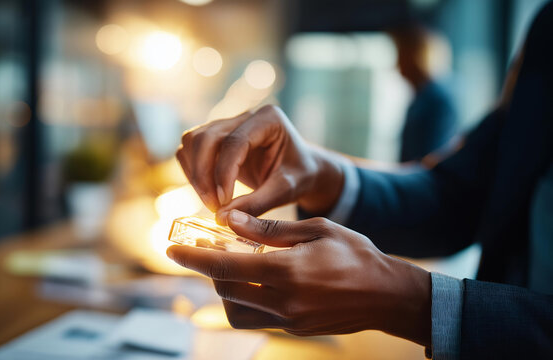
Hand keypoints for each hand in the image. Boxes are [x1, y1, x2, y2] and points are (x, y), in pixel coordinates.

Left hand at [167, 210, 431, 345]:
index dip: (194, 257)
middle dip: (209, 269)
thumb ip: (270, 228)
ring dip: (225, 289)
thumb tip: (232, 220)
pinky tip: (255, 280)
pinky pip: (256, 318)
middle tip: (207, 248)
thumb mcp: (316, 230)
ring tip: (232, 266)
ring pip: (235, 311)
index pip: (226, 265)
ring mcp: (287, 320)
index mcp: (287, 272)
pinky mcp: (293, 329)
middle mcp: (282, 301)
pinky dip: (245, 299)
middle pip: (225, 289)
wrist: (388, 295)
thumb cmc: (356, 255)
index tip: (170, 249)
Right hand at [176, 105, 343, 221]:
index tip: (222, 202)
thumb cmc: (300, 176)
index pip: (234, 142)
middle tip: (213, 207)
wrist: (301, 170)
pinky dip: (193, 172)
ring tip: (212, 203)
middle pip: (206, 137)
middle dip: (204, 174)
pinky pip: (191, 149)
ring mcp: (228, 123)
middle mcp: (245, 116)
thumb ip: (257, 203)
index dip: (223, 173)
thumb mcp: (286, 191)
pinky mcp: (216, 137)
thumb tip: (222, 217)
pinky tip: (208, 193)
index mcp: (268, 118)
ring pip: (193, 141)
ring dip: (195, 174)